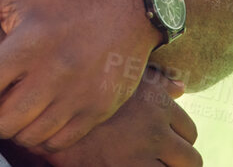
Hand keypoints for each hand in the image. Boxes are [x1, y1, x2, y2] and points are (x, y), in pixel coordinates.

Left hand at [0, 0, 159, 152]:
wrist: (131, 7)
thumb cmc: (64, 0)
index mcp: (28, 42)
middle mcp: (53, 72)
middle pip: (3, 119)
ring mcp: (78, 95)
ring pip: (29, 135)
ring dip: (11, 131)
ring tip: (8, 112)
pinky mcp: (97, 111)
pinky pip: (57, 142)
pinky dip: (39, 137)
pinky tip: (35, 119)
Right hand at [39, 69, 199, 166]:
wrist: (41, 113)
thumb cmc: (78, 89)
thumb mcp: (117, 75)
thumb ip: (152, 80)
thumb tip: (180, 86)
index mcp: (157, 104)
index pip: (190, 131)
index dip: (178, 139)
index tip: (165, 142)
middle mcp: (154, 131)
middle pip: (191, 160)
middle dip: (179, 163)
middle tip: (160, 161)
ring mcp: (140, 157)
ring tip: (142, 162)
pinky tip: (126, 166)